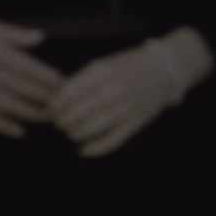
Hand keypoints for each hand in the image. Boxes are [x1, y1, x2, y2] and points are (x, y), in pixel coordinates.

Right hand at [0, 14, 60, 134]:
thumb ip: (14, 34)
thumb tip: (41, 37)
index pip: (27, 67)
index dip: (48, 77)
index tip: (65, 84)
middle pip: (21, 88)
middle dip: (45, 98)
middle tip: (65, 105)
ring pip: (7, 105)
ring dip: (30, 113)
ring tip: (48, 118)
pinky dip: (2, 126)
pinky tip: (19, 132)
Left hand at [46, 38, 194, 157]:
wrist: (166, 69)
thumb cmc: (128, 66)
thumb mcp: (103, 65)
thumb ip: (80, 81)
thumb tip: (54, 102)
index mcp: (101, 72)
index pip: (66, 94)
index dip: (53, 107)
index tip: (50, 111)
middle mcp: (113, 89)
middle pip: (74, 113)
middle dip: (61, 122)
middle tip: (59, 123)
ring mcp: (125, 107)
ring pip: (89, 128)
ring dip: (74, 134)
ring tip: (71, 132)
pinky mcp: (136, 122)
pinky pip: (111, 141)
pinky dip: (94, 149)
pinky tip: (83, 150)